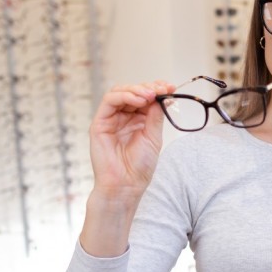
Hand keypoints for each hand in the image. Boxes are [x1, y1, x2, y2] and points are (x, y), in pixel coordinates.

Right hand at [88, 80, 173, 200]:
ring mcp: (111, 119)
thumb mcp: (153, 136)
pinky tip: (139, 100)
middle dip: (149, 87)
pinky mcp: (100, 122)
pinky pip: (109, 101)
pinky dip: (124, 96)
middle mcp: (123, 117)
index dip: (157, 89)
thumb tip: (162, 95)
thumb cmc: (140, 166)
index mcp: (137, 120)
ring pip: (120, 92)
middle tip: (162, 89)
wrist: (126, 184)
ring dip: (137, 89)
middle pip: (133, 91)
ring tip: (150, 94)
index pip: (145, 97)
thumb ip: (155, 115)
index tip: (171, 87)